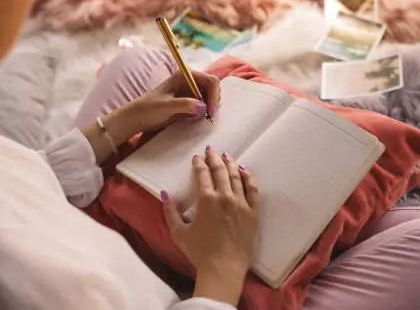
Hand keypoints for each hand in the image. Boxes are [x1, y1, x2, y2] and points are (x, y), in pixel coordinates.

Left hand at [80, 71, 219, 168]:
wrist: (135, 118)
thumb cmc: (147, 109)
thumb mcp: (166, 107)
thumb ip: (185, 105)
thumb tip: (204, 107)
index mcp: (184, 75)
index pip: (211, 81)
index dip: (214, 96)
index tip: (210, 112)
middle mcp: (190, 81)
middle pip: (213, 88)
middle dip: (214, 102)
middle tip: (209, 118)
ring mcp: (190, 91)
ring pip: (210, 97)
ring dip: (211, 108)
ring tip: (205, 120)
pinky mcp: (189, 102)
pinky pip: (204, 105)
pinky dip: (206, 112)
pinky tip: (201, 120)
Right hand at [162, 147, 259, 305]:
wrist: (224, 269)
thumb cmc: (199, 252)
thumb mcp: (179, 232)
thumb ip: (170, 212)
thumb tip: (165, 195)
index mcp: (206, 200)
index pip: (202, 174)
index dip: (199, 164)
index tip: (197, 158)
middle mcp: (225, 197)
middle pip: (220, 171)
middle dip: (215, 159)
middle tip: (211, 151)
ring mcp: (241, 204)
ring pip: (237, 177)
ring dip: (231, 165)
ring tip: (227, 156)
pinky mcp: (253, 213)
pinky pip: (253, 190)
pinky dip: (249, 178)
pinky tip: (245, 172)